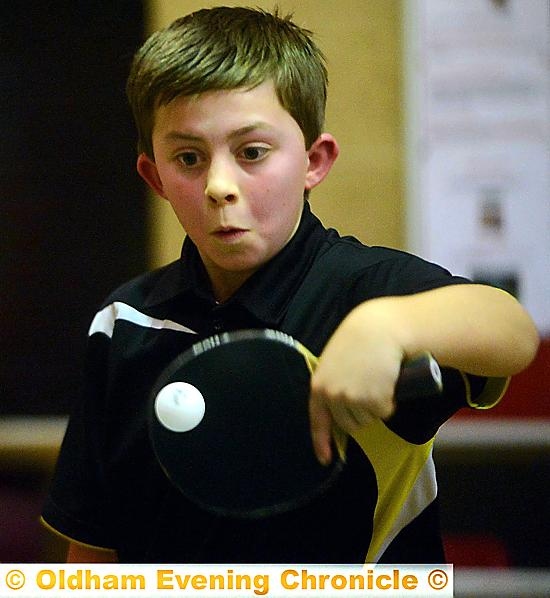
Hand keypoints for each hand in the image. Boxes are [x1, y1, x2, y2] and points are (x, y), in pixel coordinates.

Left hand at [309, 304, 404, 464]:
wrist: (379, 329)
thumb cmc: (360, 341)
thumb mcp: (335, 361)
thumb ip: (332, 382)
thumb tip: (338, 406)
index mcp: (319, 385)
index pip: (318, 420)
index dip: (321, 441)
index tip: (325, 459)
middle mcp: (332, 395)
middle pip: (349, 424)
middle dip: (361, 414)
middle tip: (370, 389)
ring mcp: (352, 399)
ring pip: (367, 420)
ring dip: (376, 407)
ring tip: (377, 380)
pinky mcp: (373, 400)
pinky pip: (384, 412)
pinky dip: (390, 402)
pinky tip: (388, 381)